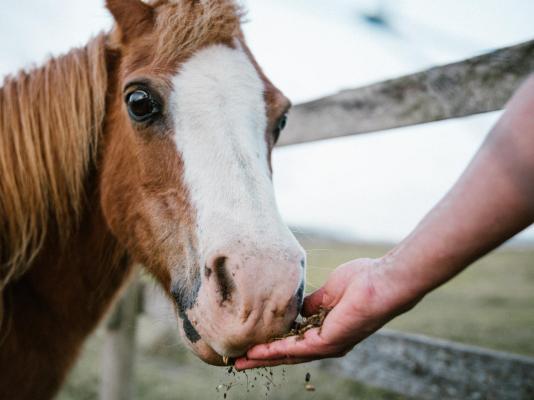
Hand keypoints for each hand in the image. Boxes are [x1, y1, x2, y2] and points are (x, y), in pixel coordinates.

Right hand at [235, 257, 406, 369]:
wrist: (382, 281)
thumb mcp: (329, 293)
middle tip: (239, 361)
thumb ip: (313, 304)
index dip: (273, 344)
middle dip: (263, 357)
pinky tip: (258, 351)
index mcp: (326, 330)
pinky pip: (297, 348)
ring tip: (241, 360)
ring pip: (289, 355)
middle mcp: (326, 342)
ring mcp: (327, 344)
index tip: (253, 344)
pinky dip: (276, 349)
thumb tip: (298, 309)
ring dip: (264, 357)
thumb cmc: (362, 281)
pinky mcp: (328, 342)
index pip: (295, 341)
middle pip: (288, 354)